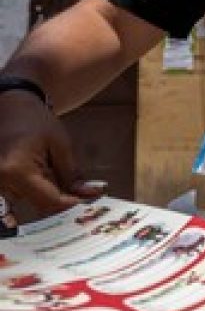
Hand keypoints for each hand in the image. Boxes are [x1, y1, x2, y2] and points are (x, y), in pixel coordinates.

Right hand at [0, 92, 102, 221]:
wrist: (12, 106)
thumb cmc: (36, 121)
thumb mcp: (61, 145)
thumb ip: (72, 174)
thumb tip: (88, 195)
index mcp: (16, 171)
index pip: (49, 201)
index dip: (71, 204)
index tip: (90, 202)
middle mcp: (1, 181)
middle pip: (39, 204)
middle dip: (63, 199)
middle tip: (84, 193)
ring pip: (31, 201)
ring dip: (49, 194)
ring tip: (59, 174)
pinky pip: (21, 194)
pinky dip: (37, 189)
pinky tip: (46, 175)